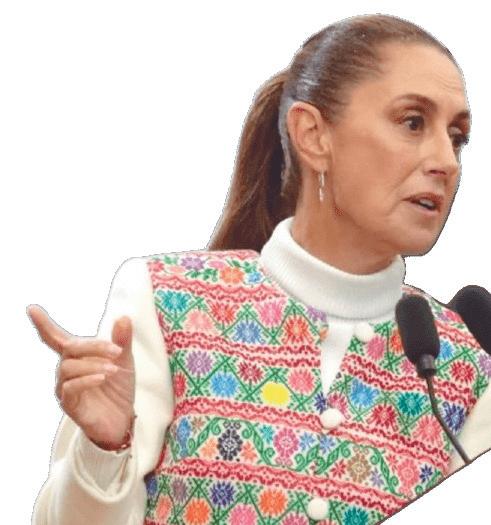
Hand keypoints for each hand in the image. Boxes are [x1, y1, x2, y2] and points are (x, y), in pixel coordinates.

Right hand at [27, 304, 135, 448]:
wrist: (123, 419)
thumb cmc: (118, 388)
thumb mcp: (124, 360)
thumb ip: (122, 340)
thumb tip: (124, 317)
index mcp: (77, 356)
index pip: (56, 337)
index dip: (44, 324)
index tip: (32, 308)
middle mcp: (66, 370)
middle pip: (69, 348)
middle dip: (93, 346)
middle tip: (116, 350)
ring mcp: (65, 387)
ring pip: (69, 367)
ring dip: (93, 365)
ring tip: (114, 369)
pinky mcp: (69, 404)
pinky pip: (70, 388)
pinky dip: (87, 380)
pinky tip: (102, 378)